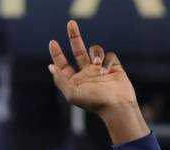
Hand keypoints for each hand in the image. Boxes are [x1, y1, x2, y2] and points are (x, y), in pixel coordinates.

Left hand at [48, 20, 147, 143]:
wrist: (118, 105)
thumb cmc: (95, 102)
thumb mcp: (72, 93)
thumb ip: (60, 80)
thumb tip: (51, 67)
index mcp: (76, 80)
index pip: (64, 64)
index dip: (57, 54)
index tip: (52, 42)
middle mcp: (87, 73)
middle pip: (78, 50)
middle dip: (74, 37)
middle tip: (71, 23)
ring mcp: (100, 69)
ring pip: (94, 50)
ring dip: (95, 54)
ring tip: (98, 65)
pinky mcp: (113, 67)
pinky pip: (109, 55)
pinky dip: (107, 61)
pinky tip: (108, 71)